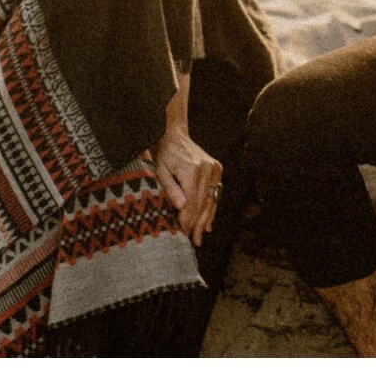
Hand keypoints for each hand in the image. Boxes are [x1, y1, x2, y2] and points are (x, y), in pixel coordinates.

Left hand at [151, 124, 222, 246]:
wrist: (173, 134)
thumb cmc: (162, 153)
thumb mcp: (159, 171)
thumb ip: (170, 189)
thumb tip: (182, 207)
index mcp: (193, 170)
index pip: (192, 203)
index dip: (186, 221)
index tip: (180, 233)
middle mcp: (207, 169)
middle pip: (203, 204)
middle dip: (196, 224)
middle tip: (192, 242)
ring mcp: (214, 168)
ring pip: (211, 201)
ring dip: (205, 220)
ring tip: (199, 237)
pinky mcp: (217, 169)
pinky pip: (215, 194)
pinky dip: (211, 209)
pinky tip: (207, 224)